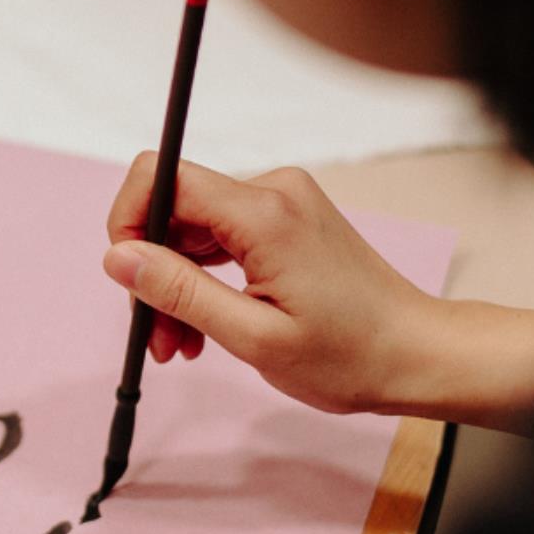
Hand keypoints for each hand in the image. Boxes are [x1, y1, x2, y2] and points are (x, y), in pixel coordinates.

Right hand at [105, 154, 440, 413]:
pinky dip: (206, 278)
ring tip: (184, 345)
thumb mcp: (252, 336)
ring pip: (195, 227)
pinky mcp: (289, 220)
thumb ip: (179, 291)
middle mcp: (274, 192)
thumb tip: (117, 256)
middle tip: (159, 337)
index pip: (162, 177)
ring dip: (178, 283)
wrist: (415, 354)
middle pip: (175, 206)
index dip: (129, 222)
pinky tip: (208, 325)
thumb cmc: (349, 356)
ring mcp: (284, 203)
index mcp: (265, 213)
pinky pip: (223, 236)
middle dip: (154, 270)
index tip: (129, 279)